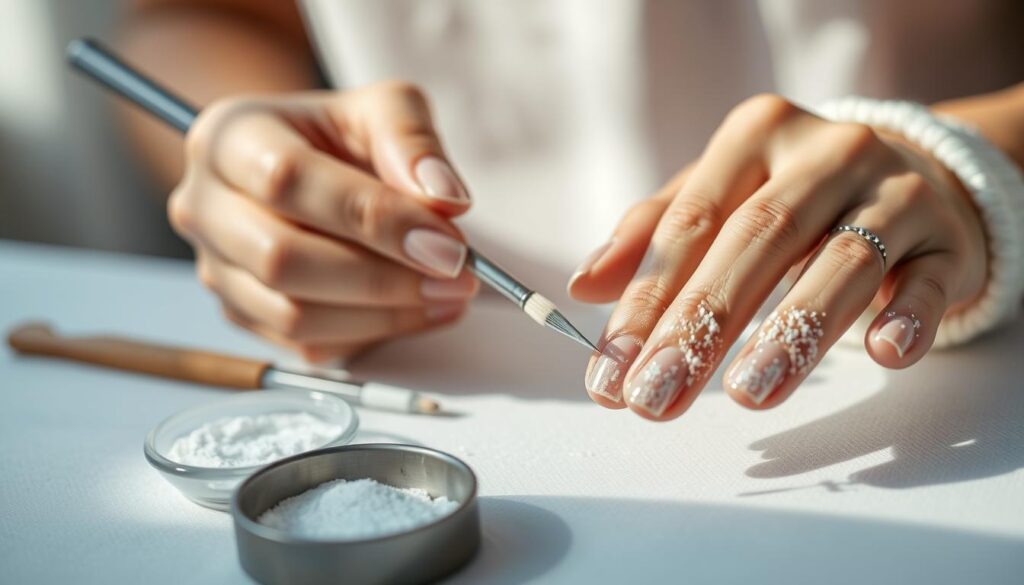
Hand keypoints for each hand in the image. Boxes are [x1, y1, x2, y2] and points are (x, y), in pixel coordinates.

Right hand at [169, 82, 477, 361]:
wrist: (311, 166)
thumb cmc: (340, 137)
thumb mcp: (383, 109)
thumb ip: (412, 140)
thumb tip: (443, 198)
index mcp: (227, 137)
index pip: (288, 181)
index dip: (373, 218)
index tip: (446, 242)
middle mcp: (204, 206)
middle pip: (282, 259)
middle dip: (383, 276)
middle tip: (456, 274)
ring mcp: (217, 269)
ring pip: (293, 315)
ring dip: (384, 314)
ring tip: (449, 293)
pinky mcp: (244, 316)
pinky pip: (307, 346)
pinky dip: (373, 335)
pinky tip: (421, 309)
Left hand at [569, 94, 987, 419]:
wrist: (912, 173)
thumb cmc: (794, 195)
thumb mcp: (721, 196)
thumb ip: (655, 233)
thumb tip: (585, 282)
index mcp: (755, 137)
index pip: (689, 223)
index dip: (644, 300)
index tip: (610, 374)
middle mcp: (825, 154)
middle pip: (756, 240)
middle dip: (701, 325)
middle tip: (656, 396)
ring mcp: (893, 192)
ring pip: (841, 261)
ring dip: (792, 330)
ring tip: (747, 394)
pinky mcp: (947, 239)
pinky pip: (929, 279)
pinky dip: (908, 316)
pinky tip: (883, 354)